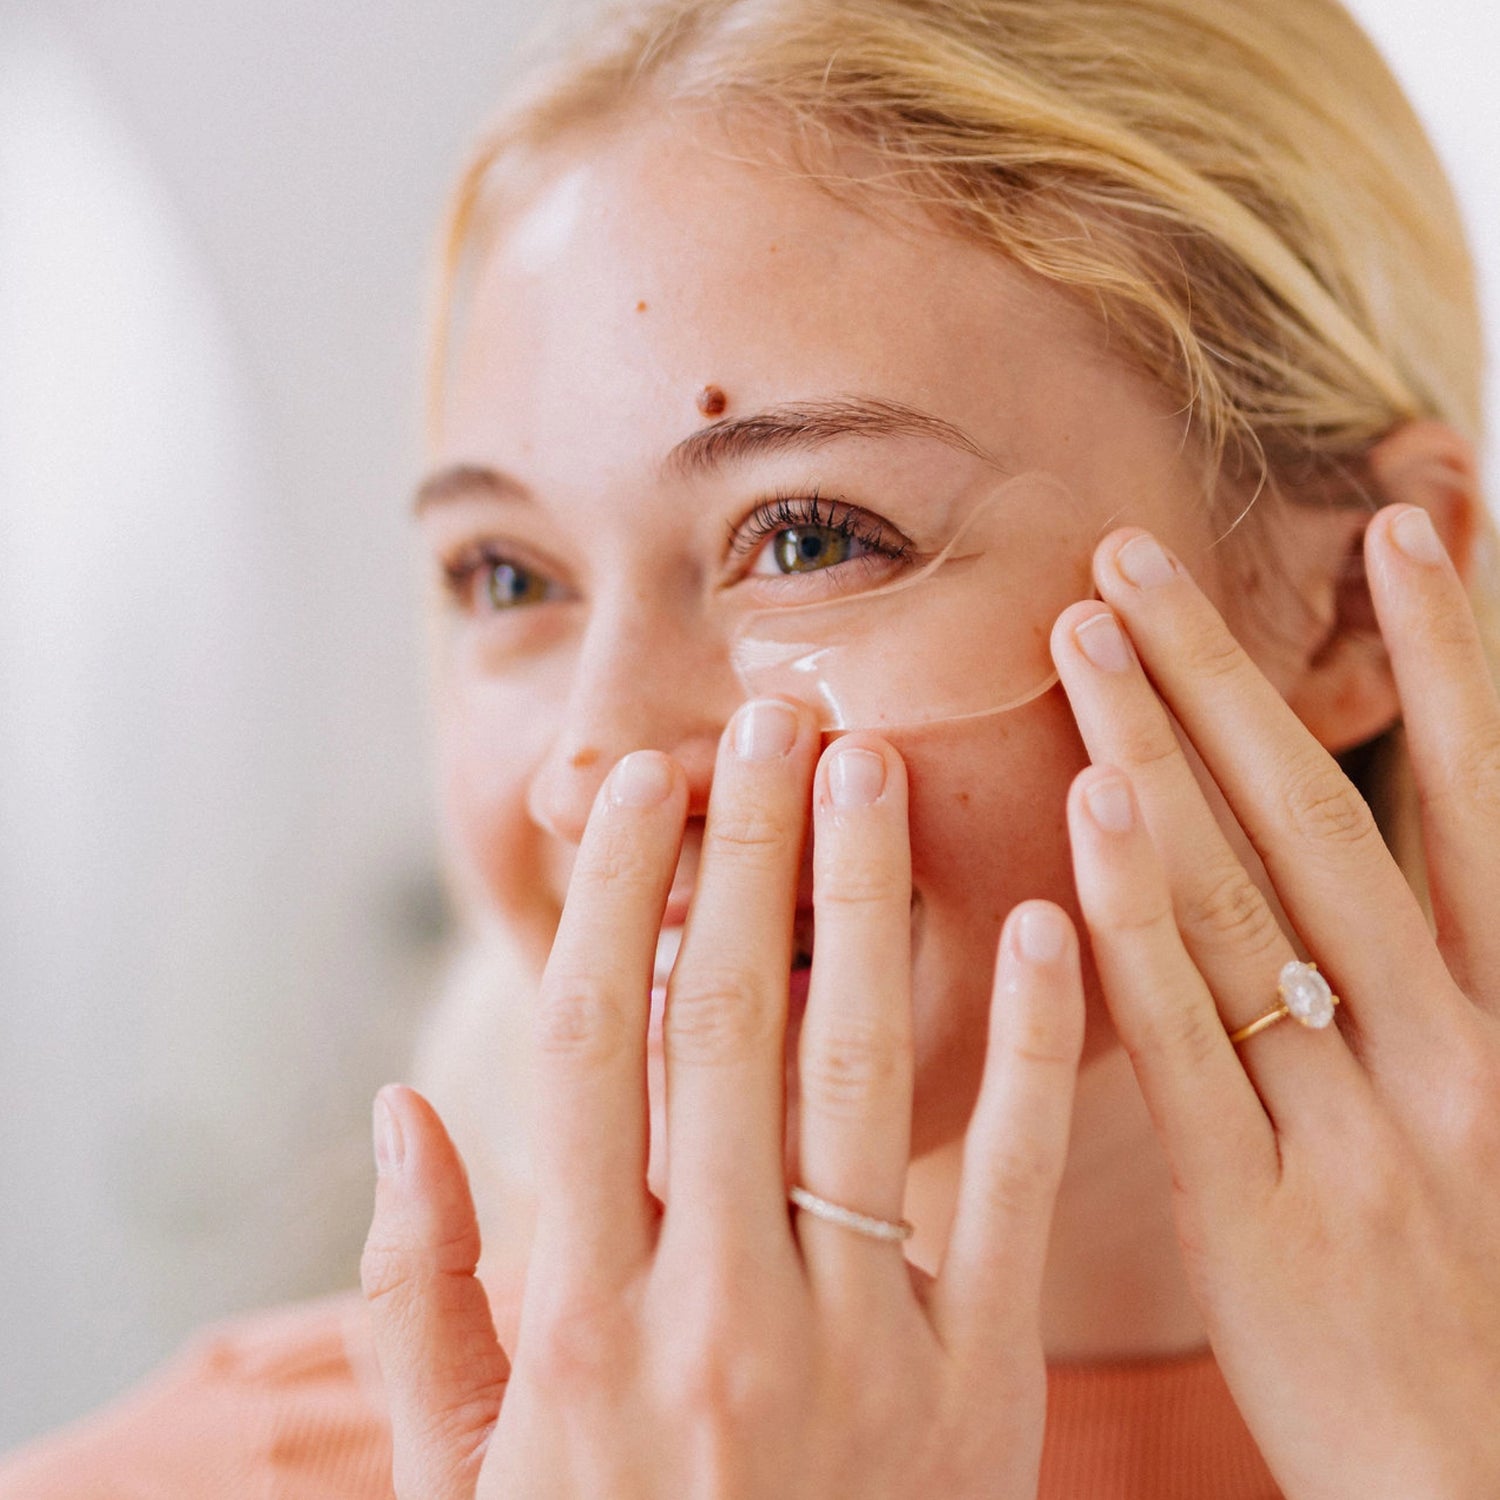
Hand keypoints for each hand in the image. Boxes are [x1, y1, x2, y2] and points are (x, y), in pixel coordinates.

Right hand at [360, 700, 1084, 1498]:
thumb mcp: (465, 1478)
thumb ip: (422, 1301)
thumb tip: (398, 1118)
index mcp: (578, 1316)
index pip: (591, 1047)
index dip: (612, 894)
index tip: (637, 782)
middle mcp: (714, 1309)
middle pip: (728, 1025)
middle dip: (747, 853)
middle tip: (770, 717)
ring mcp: (859, 1345)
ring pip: (862, 1074)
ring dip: (865, 904)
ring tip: (869, 768)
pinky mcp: (984, 1387)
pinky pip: (1017, 1190)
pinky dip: (1038, 1051)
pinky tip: (1038, 923)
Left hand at [1051, 506, 1499, 1499]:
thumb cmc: (1482, 1310)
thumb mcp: (1485, 1125)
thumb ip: (1426, 993)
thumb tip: (1350, 867)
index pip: (1476, 809)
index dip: (1453, 662)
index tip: (1412, 530)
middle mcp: (1447, 1054)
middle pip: (1326, 821)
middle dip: (1235, 676)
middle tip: (1142, 551)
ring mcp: (1355, 1131)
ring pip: (1247, 903)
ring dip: (1161, 753)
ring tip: (1087, 631)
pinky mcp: (1262, 1218)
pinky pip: (1184, 1041)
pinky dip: (1137, 921)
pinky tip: (1087, 812)